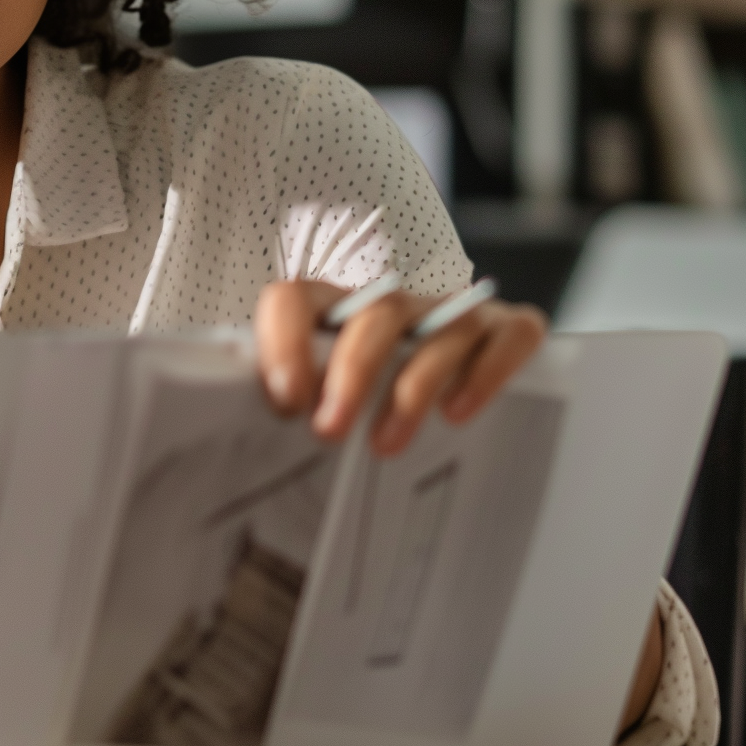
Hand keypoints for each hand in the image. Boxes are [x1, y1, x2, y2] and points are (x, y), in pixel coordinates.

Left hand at [254, 279, 547, 456]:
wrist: (457, 391)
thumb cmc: (371, 401)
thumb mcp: (324, 398)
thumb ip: (290, 402)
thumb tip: (234, 441)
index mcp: (335, 311)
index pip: (295, 300)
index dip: (285, 343)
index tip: (286, 402)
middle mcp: (395, 304)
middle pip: (374, 314)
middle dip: (351, 372)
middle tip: (330, 431)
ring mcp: (454, 312)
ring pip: (439, 331)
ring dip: (411, 389)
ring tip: (384, 446)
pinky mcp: (508, 330)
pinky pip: (511, 337)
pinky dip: (487, 372)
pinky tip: (458, 413)